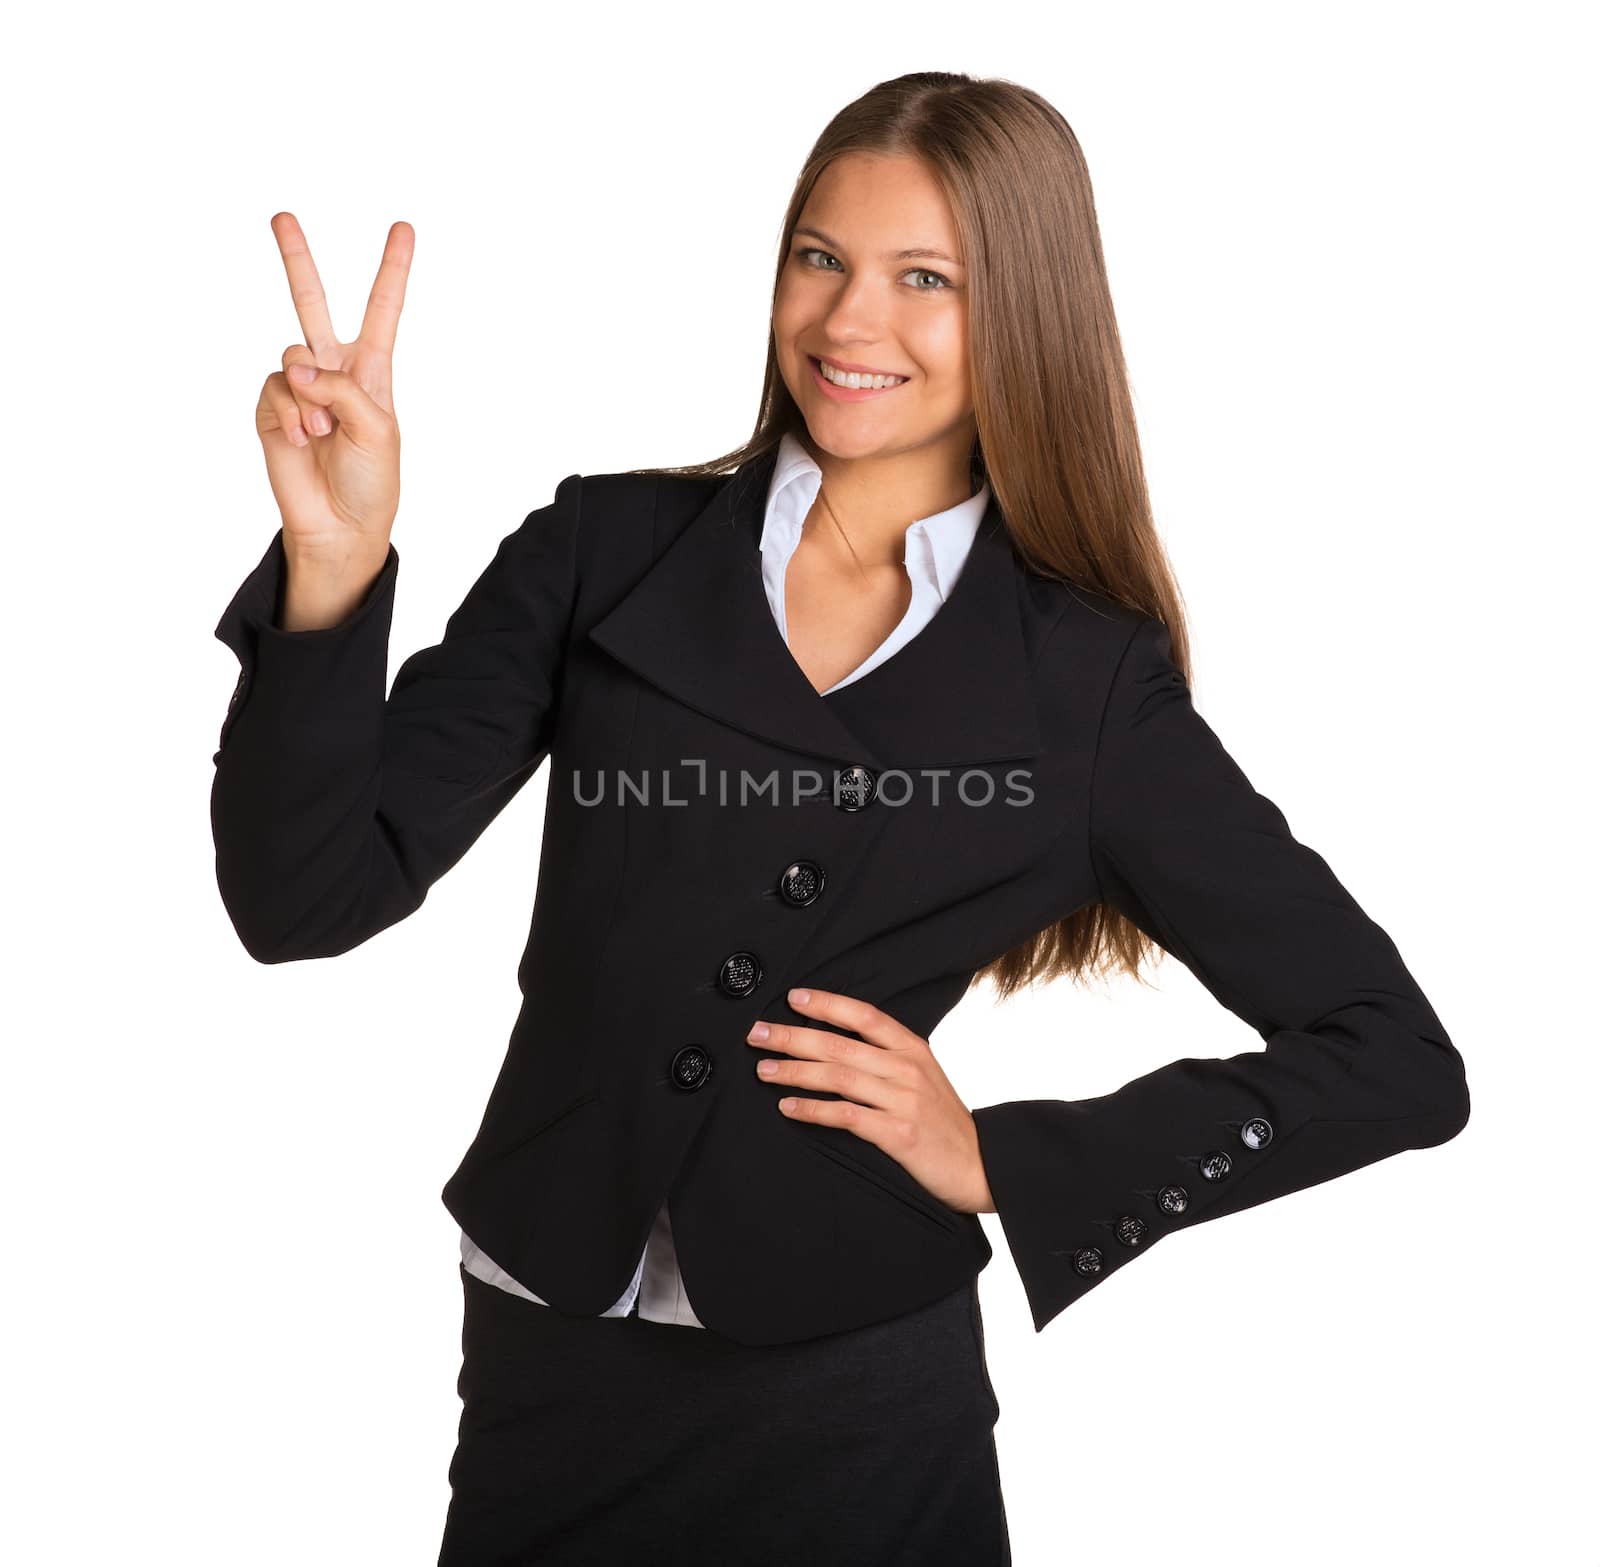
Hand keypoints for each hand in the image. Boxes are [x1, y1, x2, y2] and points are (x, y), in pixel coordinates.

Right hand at [254, 212, 412, 568]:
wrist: (340, 524)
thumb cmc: (372, 480)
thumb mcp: (377, 430)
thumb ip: (341, 387)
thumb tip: (295, 367)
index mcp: (372, 370)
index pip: (382, 309)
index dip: (392, 268)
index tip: (404, 227)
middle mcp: (333, 370)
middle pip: (312, 303)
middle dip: (295, 259)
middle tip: (281, 216)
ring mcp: (299, 388)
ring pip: (292, 357)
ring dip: (310, 399)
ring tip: (323, 434)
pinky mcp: (272, 408)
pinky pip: (274, 390)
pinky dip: (291, 416)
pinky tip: (303, 442)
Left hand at [746, 987, 995, 1215]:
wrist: (982, 1166)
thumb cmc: (945, 1123)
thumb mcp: (923, 1077)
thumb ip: (887, 1059)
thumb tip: (837, 1045)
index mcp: (912, 1049)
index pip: (864, 1015)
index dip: (826, 1003)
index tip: (792, 998)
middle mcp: (906, 1068)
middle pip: (839, 1043)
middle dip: (793, 1036)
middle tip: (757, 1033)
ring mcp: (903, 1100)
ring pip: (837, 1076)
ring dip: (794, 1071)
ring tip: (764, 1069)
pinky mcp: (898, 1134)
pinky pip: (846, 1115)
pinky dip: (812, 1110)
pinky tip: (787, 1107)